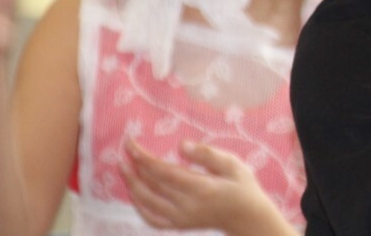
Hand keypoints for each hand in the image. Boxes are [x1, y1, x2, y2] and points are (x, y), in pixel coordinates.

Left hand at [121, 139, 286, 234]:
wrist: (247, 217)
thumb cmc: (242, 186)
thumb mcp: (233, 164)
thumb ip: (208, 155)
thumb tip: (181, 145)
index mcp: (202, 189)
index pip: (164, 173)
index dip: (145, 159)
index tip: (132, 144)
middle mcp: (187, 206)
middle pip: (152, 186)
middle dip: (135, 167)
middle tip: (124, 149)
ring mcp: (181, 219)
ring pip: (148, 202)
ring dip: (132, 184)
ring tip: (123, 167)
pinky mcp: (178, 225)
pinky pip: (152, 218)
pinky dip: (139, 206)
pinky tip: (134, 192)